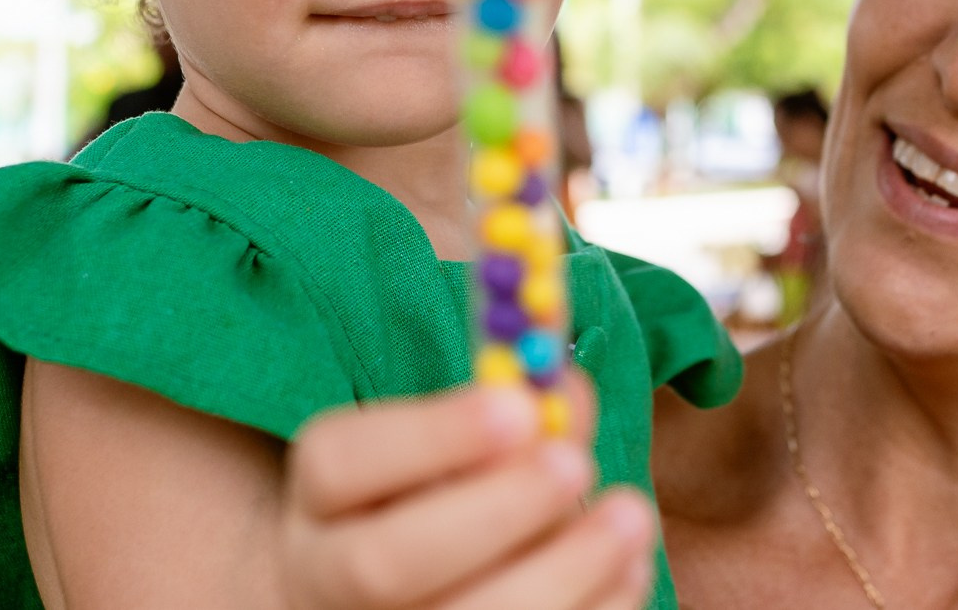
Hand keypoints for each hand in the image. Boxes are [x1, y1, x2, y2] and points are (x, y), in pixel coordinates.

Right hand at [280, 374, 655, 609]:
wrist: (445, 585)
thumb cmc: (462, 495)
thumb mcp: (469, 443)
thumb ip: (516, 400)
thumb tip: (561, 372)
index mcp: (327, 498)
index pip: (340, 462)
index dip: (430, 435)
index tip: (521, 406)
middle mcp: (331, 579)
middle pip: (384, 562)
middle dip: (494, 511)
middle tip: (577, 464)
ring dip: (561, 570)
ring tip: (630, 515)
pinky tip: (628, 569)